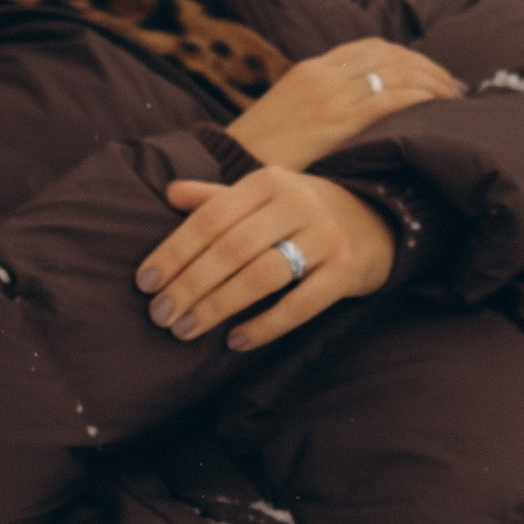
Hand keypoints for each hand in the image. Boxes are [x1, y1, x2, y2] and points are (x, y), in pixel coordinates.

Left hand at [135, 165, 396, 352]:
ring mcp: (324, 239)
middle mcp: (297, 205)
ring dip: (219, 306)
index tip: (145, 282)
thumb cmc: (302, 212)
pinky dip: (265, 325)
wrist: (378, 220)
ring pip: (262, 275)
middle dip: (190, 285)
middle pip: (232, 249)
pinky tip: (236, 341)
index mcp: (268, 182)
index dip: (174, 251)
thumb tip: (169, 193)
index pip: (210, 218)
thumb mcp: (264, 195)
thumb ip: (217, 197)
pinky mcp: (345, 272)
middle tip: (160, 315)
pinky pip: (301, 304)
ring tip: (186, 330)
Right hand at [226, 39, 460, 170]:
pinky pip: (392, 99)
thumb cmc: (255, 157)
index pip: (369, 49)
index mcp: (309, 71)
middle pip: (391, 55)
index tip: (429, 74)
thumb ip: (317, 111)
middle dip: (427, 67)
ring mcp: (332, 95)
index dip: (407, 57)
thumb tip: (349, 122)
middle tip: (453, 87)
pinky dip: (421, 98)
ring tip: (454, 99)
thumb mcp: (285, 120)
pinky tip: (439, 108)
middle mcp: (323, 74)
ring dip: (433, 82)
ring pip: (399, 73)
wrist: (225, 170)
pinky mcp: (339, 121)